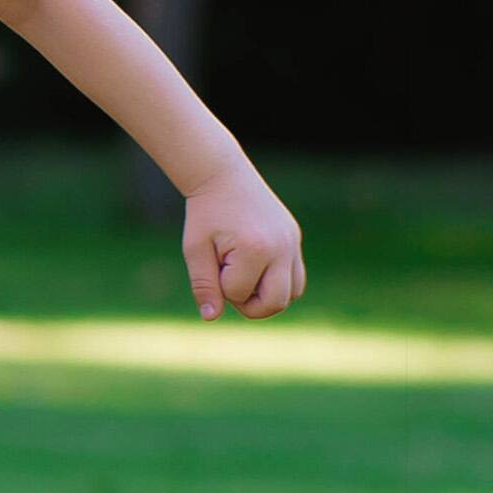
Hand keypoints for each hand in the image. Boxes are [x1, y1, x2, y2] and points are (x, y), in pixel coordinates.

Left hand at [182, 165, 304, 319]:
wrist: (223, 176)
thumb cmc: (205, 213)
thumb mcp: (195, 249)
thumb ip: (203, 284)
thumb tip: (210, 317)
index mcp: (255, 249)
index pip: (239, 294)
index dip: (221, 287)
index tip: (213, 262)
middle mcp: (281, 248)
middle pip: (276, 303)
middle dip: (250, 304)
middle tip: (229, 282)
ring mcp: (292, 243)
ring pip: (292, 294)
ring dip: (267, 295)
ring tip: (244, 274)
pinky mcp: (295, 239)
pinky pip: (297, 277)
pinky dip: (278, 282)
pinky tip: (255, 267)